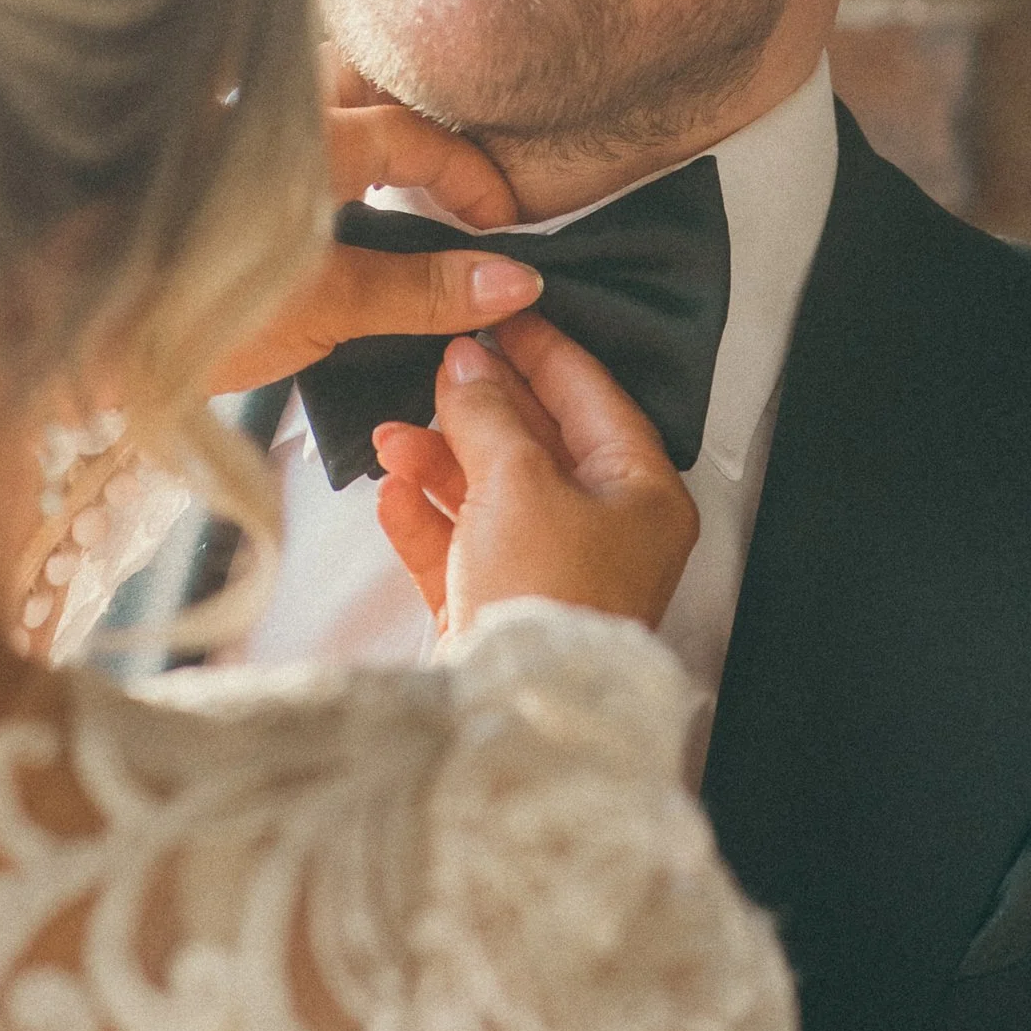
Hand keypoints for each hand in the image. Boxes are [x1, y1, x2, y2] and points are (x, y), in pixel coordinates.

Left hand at [200, 86, 539, 396]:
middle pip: (356, 72)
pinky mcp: (183, 148)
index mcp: (305, 143)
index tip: (502, 222)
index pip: (412, 132)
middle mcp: (261, 111)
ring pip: (307, 84)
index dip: (470, 175)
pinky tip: (313, 179)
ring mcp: (216, 122)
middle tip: (448, 171)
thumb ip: (418, 291)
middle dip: (412, 109)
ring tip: (388, 169)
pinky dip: (305, 129)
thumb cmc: (181, 323)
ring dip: (356, 110)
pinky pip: (260, 109)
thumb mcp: (322, 315)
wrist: (69, 329)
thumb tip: (513, 281)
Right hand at [374, 319, 698, 639]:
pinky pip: (463, 548)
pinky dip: (427, 519)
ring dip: (439, 462)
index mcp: (641, 495)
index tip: (499, 314)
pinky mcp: (502, 610)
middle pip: (539, 445)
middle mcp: (605, 532)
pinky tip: (390, 493)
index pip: (594, 398)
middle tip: (435, 368)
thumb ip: (488, 412)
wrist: (514, 716)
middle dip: (478, 409)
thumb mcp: (518, 479)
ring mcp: (552, 573)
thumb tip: (467, 363)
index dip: (542, 351)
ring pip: (492, 495)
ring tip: (390, 435)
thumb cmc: (544, 591)